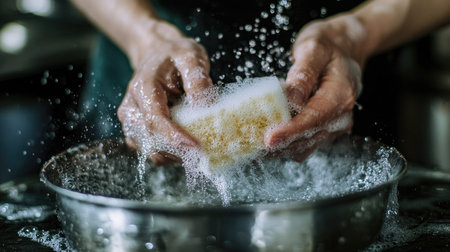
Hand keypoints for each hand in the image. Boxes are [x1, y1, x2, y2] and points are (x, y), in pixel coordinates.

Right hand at [117, 21, 213, 164]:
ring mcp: (131, 122)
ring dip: (176, 155)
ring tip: (199, 148)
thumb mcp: (190, 56)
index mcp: (143, 88)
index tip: (196, 147)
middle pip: (152, 141)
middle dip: (178, 151)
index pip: (155, 120)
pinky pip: (153, 150)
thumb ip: (197, 78)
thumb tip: (205, 105)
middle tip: (206, 151)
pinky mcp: (137, 131)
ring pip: (152, 151)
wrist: (156, 53)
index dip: (175, 138)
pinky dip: (171, 153)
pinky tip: (187, 145)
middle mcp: (131, 109)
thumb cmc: (174, 54)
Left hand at [265, 15, 366, 160]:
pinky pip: (303, 145)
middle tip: (250, 139)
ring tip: (253, 140)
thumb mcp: (313, 48)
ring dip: (279, 147)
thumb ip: (303, 73)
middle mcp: (341, 115)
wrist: (344, 49)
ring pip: (304, 147)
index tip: (269, 138)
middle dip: (280, 142)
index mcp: (341, 94)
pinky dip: (285, 145)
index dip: (291, 131)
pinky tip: (267, 137)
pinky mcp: (324, 131)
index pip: (314, 118)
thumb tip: (291, 100)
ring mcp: (334, 126)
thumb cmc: (328, 46)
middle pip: (308, 138)